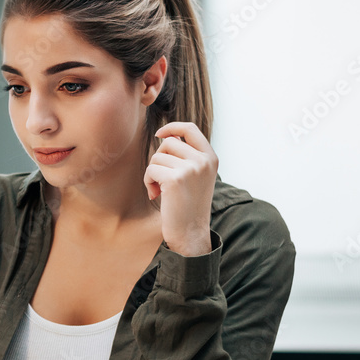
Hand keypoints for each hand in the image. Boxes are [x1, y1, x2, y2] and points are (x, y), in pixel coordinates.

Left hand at [143, 121, 218, 256]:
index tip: (159, 134)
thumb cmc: (188, 205)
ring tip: (160, 190)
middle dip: (159, 158)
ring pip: (157, 156)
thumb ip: (186, 156)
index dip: (172, 127)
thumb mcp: (195, 176)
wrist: (190, 232)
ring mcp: (191, 169)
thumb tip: (167, 136)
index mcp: (211, 158)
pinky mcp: (175, 179)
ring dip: (152, 173)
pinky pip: (151, 169)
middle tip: (161, 179)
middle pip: (169, 143)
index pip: (190, 128)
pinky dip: (148, 182)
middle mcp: (204, 161)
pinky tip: (156, 195)